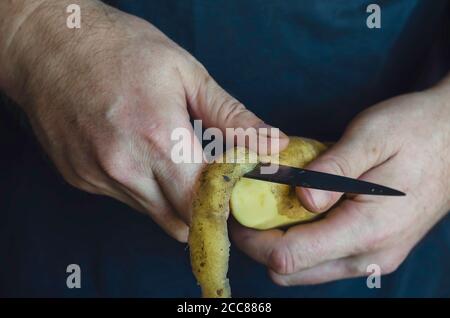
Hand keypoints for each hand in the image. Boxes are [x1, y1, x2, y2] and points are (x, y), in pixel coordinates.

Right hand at [2, 1, 287, 241]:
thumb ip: (233, 118)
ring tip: (172, 157)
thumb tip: (274, 145)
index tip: (237, 189)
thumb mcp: (186, 74)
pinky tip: (138, 153)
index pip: (208, 202)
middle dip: (204, 208)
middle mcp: (126, 168)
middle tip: (212, 179)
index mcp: (159, 138)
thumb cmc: (120, 49)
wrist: (48, 44)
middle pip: (182, 221)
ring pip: (154, 214)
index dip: (229, 202)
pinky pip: (126, 199)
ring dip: (173, 198)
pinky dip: (143, 187)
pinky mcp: (81, 180)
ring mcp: (99, 177)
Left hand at [231, 82, 449, 284]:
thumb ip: (332, 170)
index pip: (290, 257)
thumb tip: (298, 198)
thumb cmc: (416, 132)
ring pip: (305, 269)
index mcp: (368, 230)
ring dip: (281, 241)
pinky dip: (302, 238)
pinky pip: (323, 257)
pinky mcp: (373, 249)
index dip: (253, 238)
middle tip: (252, 204)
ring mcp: (373, 258)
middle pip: (291, 272)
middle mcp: (370, 256)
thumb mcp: (372, 137)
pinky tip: (302, 207)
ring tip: (275, 203)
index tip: (238, 209)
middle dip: (261, 243)